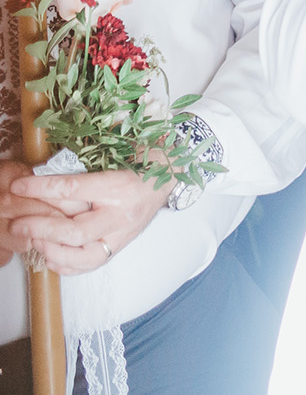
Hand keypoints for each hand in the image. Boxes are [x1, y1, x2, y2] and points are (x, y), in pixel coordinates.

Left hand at [8, 169, 173, 274]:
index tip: (19, 186)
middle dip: (40, 228)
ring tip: (34, 239)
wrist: (173, 174)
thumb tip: (43, 175)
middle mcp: (122, 215)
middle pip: (75, 231)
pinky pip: (90, 264)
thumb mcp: (118, 152)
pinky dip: (66, 264)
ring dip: (51, 250)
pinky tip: (50, 253)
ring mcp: (123, 234)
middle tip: (19, 223)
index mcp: (121, 186)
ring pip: (82, 256)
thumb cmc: (145, 159)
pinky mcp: (121, 245)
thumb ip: (83, 165)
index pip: (73, 189)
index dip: (41, 188)